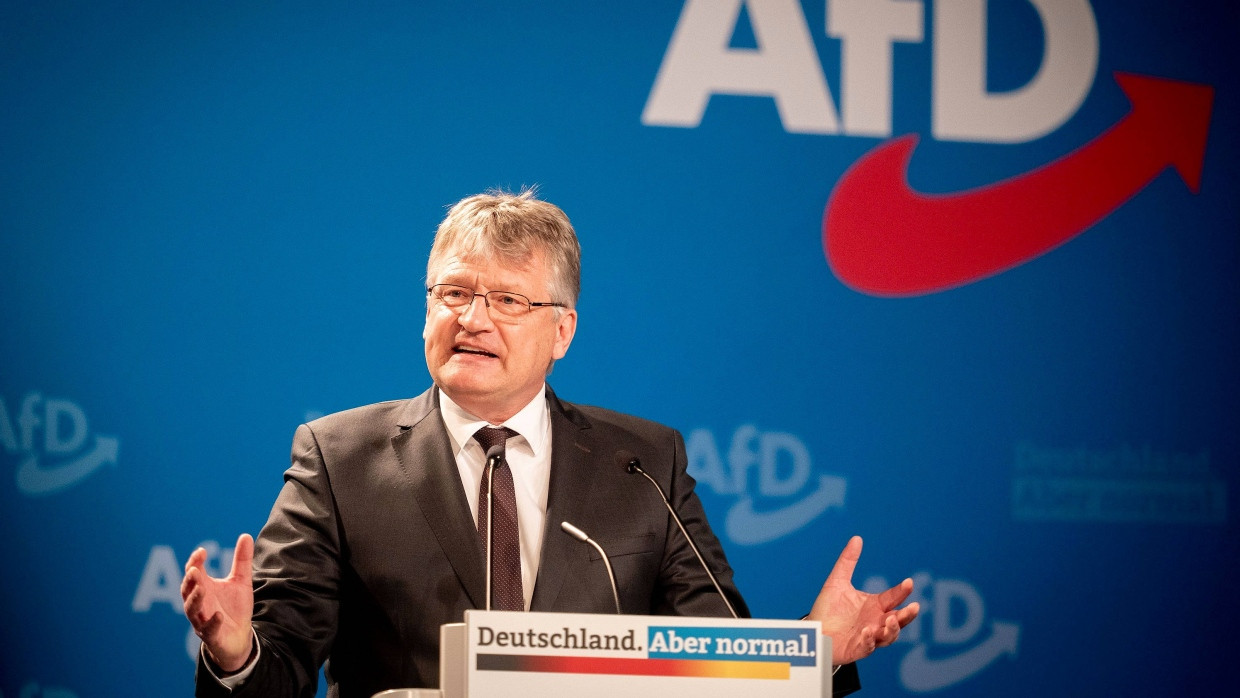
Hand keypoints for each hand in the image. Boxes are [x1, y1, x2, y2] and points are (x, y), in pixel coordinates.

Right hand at [181, 533, 255, 671]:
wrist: (240, 636)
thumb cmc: (235, 607)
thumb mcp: (241, 581)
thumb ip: (242, 560)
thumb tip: (245, 535)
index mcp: (203, 588)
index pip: (193, 573)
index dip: (195, 562)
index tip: (202, 551)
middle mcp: (199, 603)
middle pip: (187, 591)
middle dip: (190, 581)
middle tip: (195, 570)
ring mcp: (202, 620)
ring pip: (192, 610)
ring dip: (195, 599)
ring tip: (202, 588)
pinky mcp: (211, 636)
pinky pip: (208, 630)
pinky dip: (212, 623)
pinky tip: (219, 615)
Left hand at [808, 535, 919, 665]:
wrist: (814, 630)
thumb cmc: (829, 608)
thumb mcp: (837, 582)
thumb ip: (847, 562)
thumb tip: (857, 537)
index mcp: (875, 606)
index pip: (893, 597)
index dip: (902, 591)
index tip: (909, 582)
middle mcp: (876, 622)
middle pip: (899, 620)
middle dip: (907, 615)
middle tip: (914, 607)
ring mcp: (869, 637)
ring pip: (888, 637)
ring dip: (892, 630)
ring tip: (891, 620)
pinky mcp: (857, 649)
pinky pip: (867, 647)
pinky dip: (869, 641)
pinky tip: (867, 631)